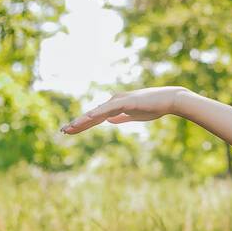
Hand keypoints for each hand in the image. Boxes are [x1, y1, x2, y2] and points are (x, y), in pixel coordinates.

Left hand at [59, 86, 191, 133]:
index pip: (95, 117)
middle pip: (92, 115)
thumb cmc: (154, 107)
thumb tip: (108, 121)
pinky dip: (96, 114)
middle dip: (77, 123)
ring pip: (96, 113)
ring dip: (82, 120)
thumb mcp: (134, 116)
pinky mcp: (124, 102)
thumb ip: (121, 118)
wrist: (169, 99)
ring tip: (69, 127)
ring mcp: (118, 101)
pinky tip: (87, 119)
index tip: (70, 131)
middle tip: (63, 131)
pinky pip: (107, 110)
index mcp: (115, 106)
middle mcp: (113, 102)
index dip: (82, 124)